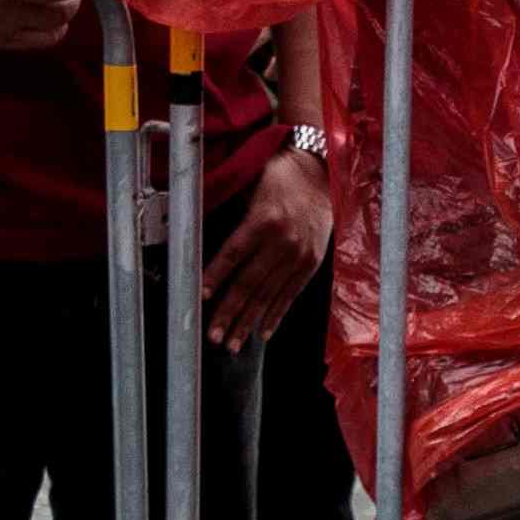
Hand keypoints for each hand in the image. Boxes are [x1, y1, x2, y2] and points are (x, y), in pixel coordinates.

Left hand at [205, 143, 331, 343]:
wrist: (322, 176)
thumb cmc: (280, 177)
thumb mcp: (252, 185)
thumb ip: (231, 211)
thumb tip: (196, 231)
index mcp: (264, 220)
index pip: (233, 254)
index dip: (216, 277)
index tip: (201, 297)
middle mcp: (283, 242)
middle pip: (250, 283)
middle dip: (230, 313)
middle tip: (214, 336)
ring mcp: (299, 256)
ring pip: (269, 295)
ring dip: (249, 322)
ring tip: (233, 344)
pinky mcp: (311, 264)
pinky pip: (290, 294)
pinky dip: (275, 315)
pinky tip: (262, 332)